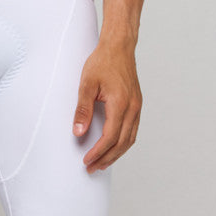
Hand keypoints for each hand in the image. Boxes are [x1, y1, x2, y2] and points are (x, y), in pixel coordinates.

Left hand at [72, 44, 141, 172]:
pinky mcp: (136, 105)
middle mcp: (133, 107)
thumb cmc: (102, 62)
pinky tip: (113, 147)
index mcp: (121, 103)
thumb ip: (82, 110)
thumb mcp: (86, 84)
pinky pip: (133, 130)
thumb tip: (78, 132)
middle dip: (107, 159)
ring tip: (102, 163)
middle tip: (92, 168)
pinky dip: (123, 143)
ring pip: (130, 139)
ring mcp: (137, 107)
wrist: (119, 47)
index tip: (87, 160)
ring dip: (116, 154)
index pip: (110, 137)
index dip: (98, 152)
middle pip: (122, 143)